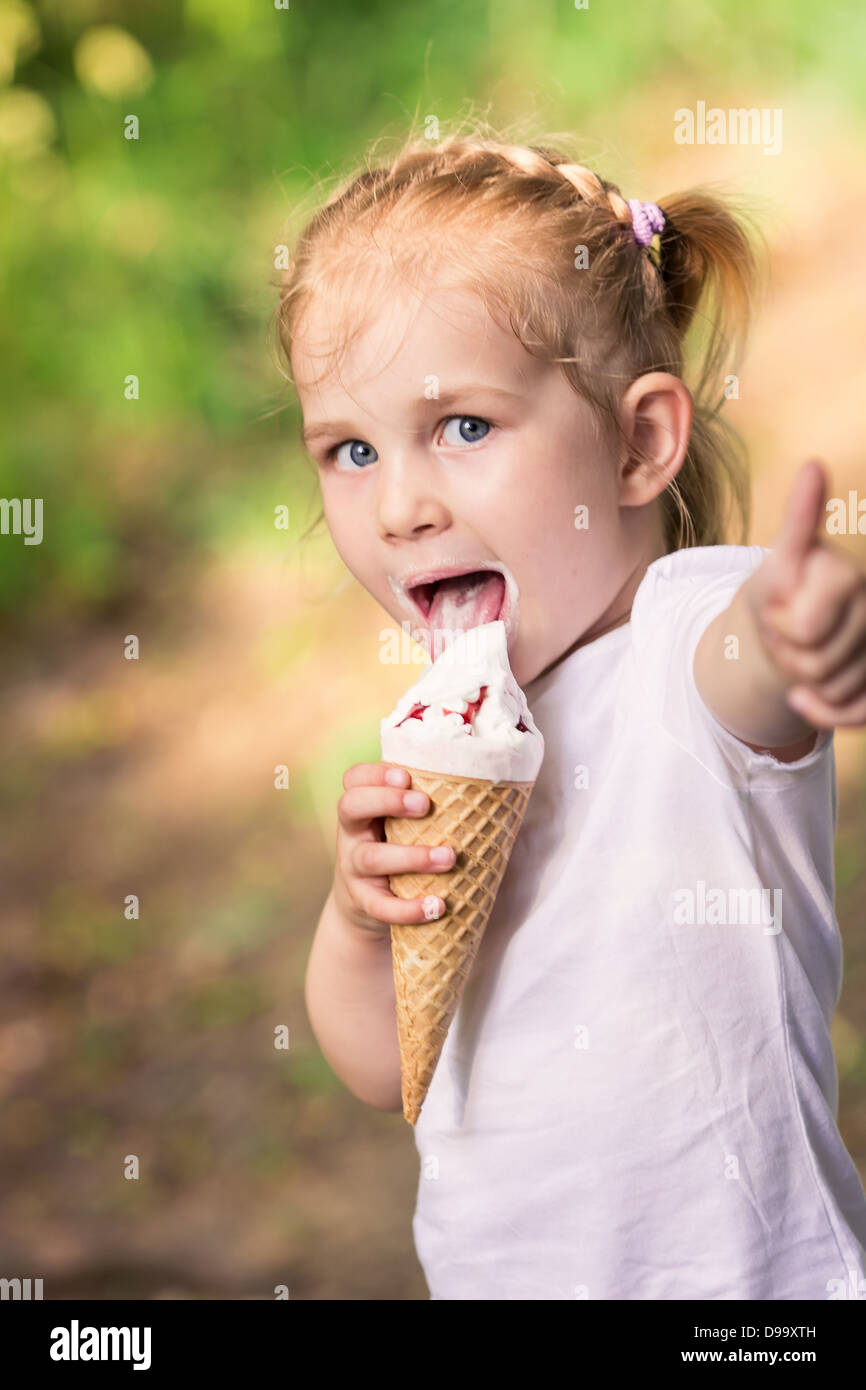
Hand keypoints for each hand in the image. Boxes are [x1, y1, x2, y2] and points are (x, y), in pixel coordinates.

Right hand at [333, 762, 454, 936]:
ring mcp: (353, 868)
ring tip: (448, 858)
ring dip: (412, 857)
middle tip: (425, 804)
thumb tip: (494, 793)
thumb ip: (424, 808)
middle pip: (351, 806)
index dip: (375, 774)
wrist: (365, 905)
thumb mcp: (399, 825)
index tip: (406, 775)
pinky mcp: (363, 902)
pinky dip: (408, 909)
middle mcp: (353, 833)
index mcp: (364, 808)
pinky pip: (380, 906)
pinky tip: (436, 905)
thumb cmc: (397, 850)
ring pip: (370, 857)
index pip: (355, 779)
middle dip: (387, 801)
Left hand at [747, 459, 865, 727]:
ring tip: (798, 652)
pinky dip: (821, 713)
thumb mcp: (776, 566)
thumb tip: (813, 464)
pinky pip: (855, 713)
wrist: (786, 633)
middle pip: (818, 658)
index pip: (814, 619)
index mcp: (848, 575)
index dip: (789, 621)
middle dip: (787, 652)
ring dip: (802, 680)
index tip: (781, 606)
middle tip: (784, 632)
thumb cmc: (779, 593)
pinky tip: (802, 699)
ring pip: (833, 687)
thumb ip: (798, 526)